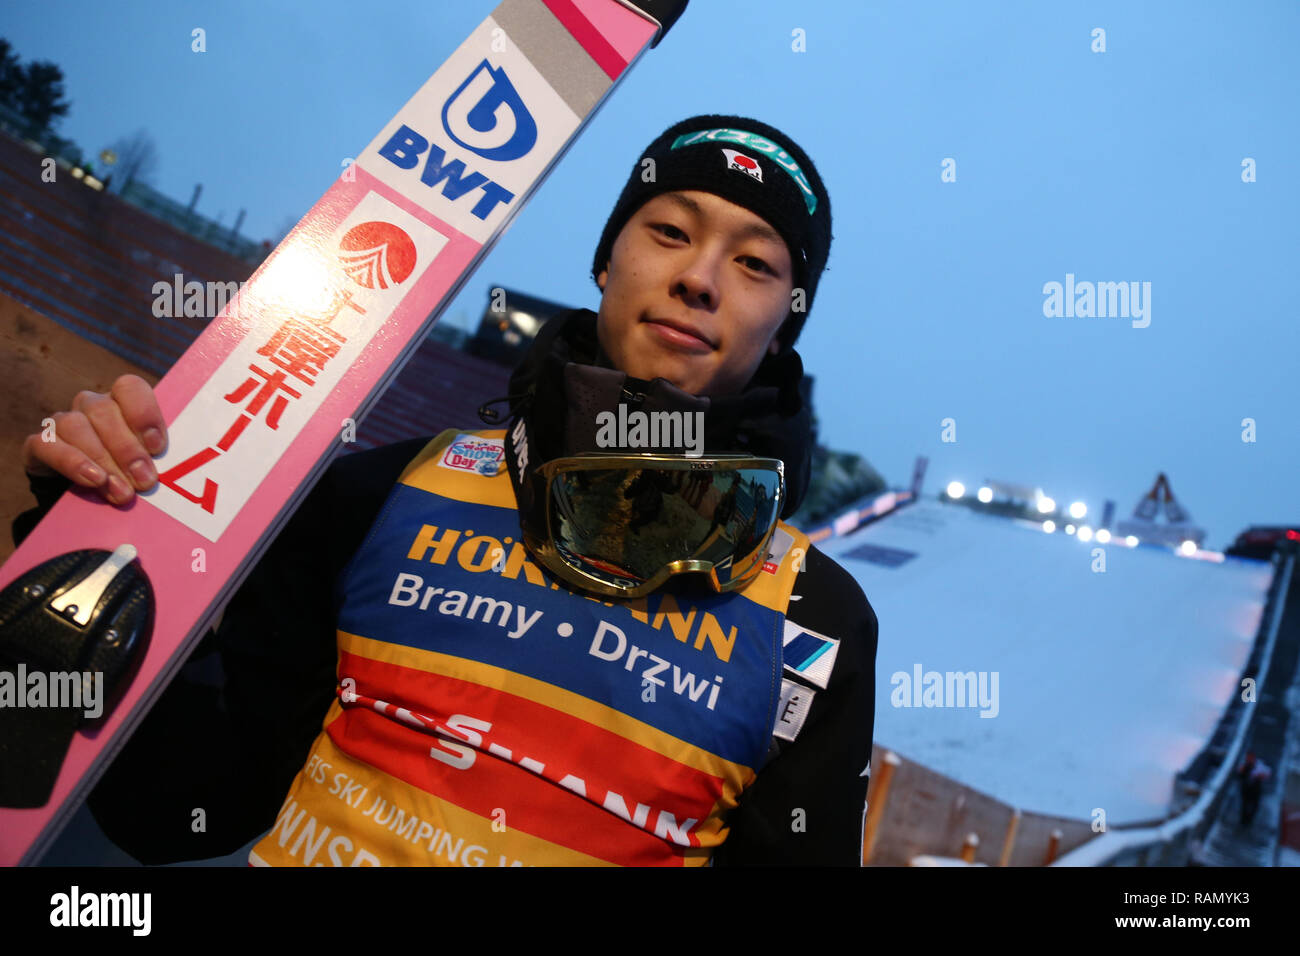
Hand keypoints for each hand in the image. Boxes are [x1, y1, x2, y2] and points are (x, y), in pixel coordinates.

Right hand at [21, 374, 166, 505]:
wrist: (86, 495)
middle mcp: (91, 406)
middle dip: (127, 449)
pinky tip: (93, 480)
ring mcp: (63, 422)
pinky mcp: (41, 444)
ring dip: (102, 460)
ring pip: (76, 425)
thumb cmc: (128, 474)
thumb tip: (171, 469)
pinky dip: (72, 463)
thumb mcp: (148, 462)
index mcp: (122, 402)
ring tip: (122, 492)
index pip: (130, 387)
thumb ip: (156, 457)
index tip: (157, 447)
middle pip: (104, 411)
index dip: (144, 413)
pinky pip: (48, 444)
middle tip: (145, 481)